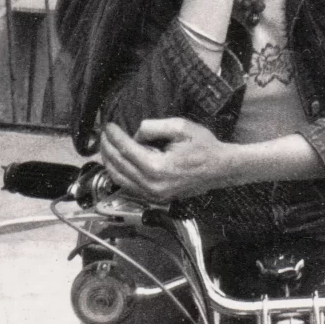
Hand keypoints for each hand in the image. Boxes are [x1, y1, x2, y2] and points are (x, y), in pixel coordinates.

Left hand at [100, 119, 235, 202]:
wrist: (221, 168)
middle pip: (119, 165)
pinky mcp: (156, 198)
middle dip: (108, 148)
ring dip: (110, 162)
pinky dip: (119, 174)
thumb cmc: (204, 147)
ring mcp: (154, 195)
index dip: (115, 136)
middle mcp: (153, 185)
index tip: (108, 125)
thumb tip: (135, 134)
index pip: (126, 150)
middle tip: (103, 134)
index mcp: (158, 167)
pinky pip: (129, 187)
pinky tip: (117, 163)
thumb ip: (153, 127)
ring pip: (120, 179)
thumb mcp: (181, 127)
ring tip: (106, 147)